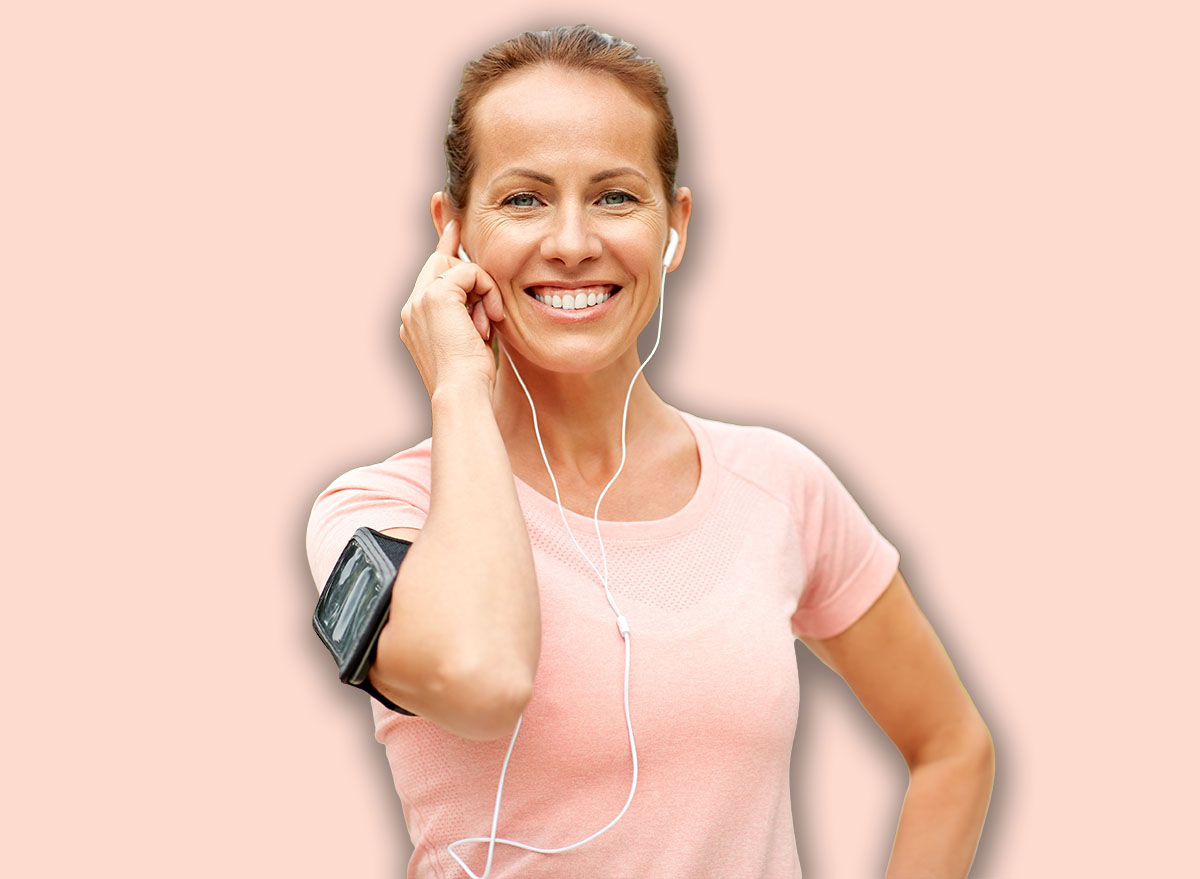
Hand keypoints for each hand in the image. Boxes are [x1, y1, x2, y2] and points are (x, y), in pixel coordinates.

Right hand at [398, 220, 504, 395]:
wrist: (461, 393)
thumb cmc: (471, 379)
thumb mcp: (471, 341)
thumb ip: (470, 315)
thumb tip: (483, 300)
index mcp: (415, 321)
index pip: (429, 275)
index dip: (442, 247)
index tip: (453, 225)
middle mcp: (411, 308)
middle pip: (440, 262)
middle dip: (462, 259)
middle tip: (472, 261)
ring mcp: (419, 300)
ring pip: (458, 267)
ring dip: (482, 291)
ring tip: (488, 324)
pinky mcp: (436, 295)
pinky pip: (470, 271)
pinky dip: (487, 291)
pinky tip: (490, 318)